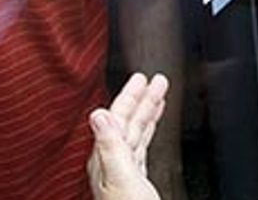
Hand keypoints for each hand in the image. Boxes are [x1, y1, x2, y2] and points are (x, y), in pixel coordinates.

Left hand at [87, 73, 168, 199]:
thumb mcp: (122, 178)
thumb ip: (111, 146)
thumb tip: (98, 113)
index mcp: (105, 159)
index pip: (117, 119)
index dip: (130, 96)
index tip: (142, 77)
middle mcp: (111, 163)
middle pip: (127, 122)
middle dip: (141, 99)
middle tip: (155, 79)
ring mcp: (123, 172)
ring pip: (136, 132)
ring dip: (148, 111)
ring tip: (159, 94)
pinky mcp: (136, 181)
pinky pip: (142, 146)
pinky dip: (150, 130)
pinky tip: (152, 126)